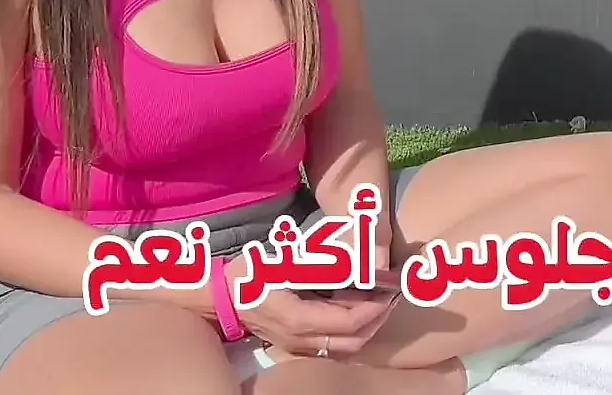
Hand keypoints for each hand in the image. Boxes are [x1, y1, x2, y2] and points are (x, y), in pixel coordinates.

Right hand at [227, 257, 400, 358]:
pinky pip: (332, 345)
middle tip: (392, 297)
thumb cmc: (250, 274)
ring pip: (344, 347)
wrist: (220, 297)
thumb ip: (320, 266)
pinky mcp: (294, 345)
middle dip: (378, 320)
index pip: (350, 322)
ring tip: (380, 302)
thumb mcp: (284, 263)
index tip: (390, 290)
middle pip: (353, 342)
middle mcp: (300, 339)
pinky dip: (351, 331)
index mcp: (299, 319)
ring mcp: (297, 346)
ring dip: (367, 327)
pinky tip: (357, 309)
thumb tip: (356, 264)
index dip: (376, 307)